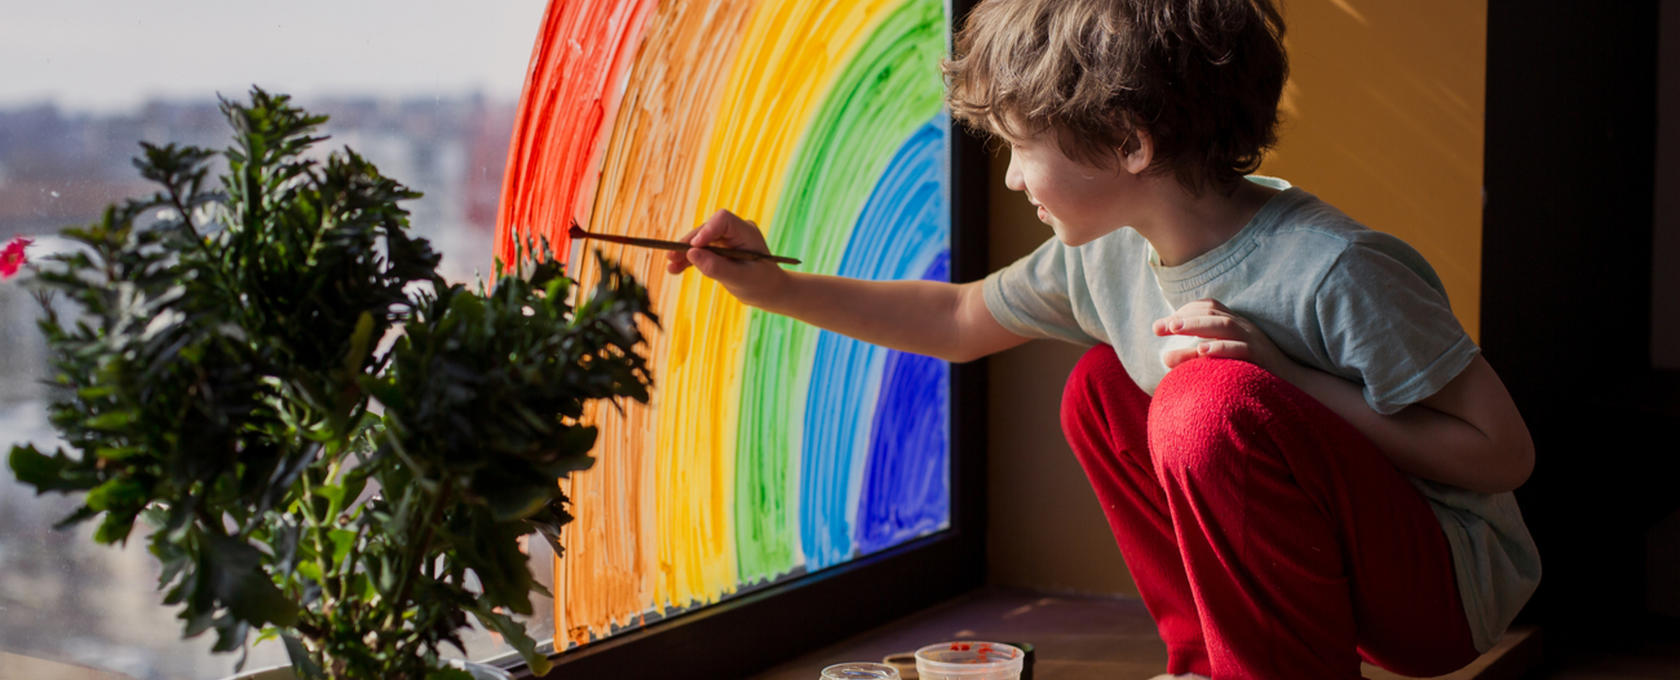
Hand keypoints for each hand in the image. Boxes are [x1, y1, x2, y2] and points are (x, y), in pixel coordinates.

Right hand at [665, 209, 789, 307]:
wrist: (769, 291)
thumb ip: (717, 267)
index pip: (723, 220)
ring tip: (670, 266)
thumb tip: (691, 254)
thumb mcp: (740, 280)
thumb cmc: (761, 285)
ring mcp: (727, 239)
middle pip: (707, 229)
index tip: (693, 247)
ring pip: (700, 240)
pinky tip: (674, 269)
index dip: (706, 230)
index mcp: (747, 232)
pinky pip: (701, 251)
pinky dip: (689, 260)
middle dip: (689, 244)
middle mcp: (736, 231)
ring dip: (684, 253)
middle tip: (671, 257)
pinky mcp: (719, 249)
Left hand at [1152, 298, 1291, 374]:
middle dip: (1182, 318)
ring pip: (1223, 326)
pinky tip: (1202, 351)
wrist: (1295, 385)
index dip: (1182, 312)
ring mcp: (1253, 340)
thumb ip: (1199, 354)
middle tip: (1158, 327)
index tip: (1160, 326)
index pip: (1207, 307)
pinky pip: (1240, 348)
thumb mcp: (1225, 359)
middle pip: (1210, 313)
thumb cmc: (1253, 373)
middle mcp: (1243, 327)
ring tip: (1174, 329)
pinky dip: (1220, 348)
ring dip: (1196, 326)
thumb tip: (1165, 358)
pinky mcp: (1261, 357)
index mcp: (1234, 323)